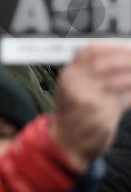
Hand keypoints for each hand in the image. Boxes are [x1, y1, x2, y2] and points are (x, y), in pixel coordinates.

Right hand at [52, 44, 130, 172]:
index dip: (113, 48)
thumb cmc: (72, 113)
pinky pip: (125, 98)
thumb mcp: (72, 87)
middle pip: (107, 63)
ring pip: (119, 80)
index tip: (128, 48)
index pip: (91, 51)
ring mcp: (88, 99)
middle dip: (128, 60)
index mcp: (68, 74)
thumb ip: (88, 71)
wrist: (65, 143)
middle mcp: (76, 84)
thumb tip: (118, 55)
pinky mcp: (101, 115)